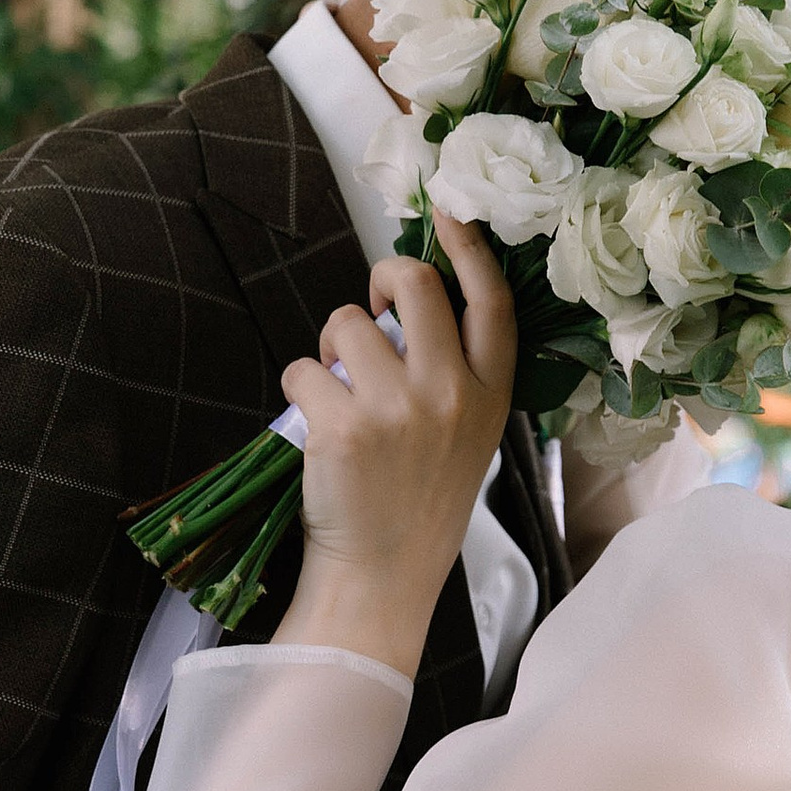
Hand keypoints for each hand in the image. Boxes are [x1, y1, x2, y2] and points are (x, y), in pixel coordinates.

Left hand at [275, 219, 515, 677]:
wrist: (383, 576)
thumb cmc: (418, 502)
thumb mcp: (467, 437)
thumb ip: (453, 374)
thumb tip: (402, 307)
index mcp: (489, 395)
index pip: (492, 303)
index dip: (470, 249)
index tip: (449, 214)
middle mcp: (451, 394)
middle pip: (415, 286)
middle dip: (381, 278)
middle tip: (367, 307)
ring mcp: (397, 409)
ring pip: (346, 323)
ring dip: (330, 350)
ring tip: (339, 394)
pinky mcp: (342, 427)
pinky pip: (302, 368)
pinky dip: (299, 389)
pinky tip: (314, 424)